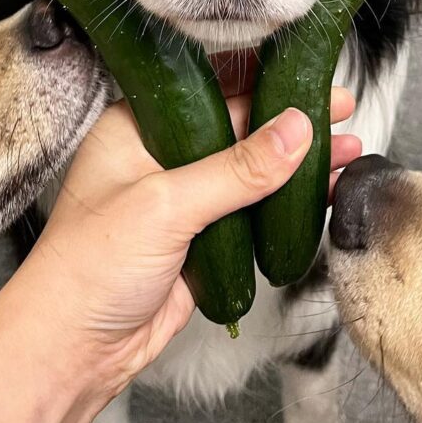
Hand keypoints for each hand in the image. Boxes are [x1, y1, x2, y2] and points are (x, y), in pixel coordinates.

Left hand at [23, 79, 360, 401]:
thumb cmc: (88, 268)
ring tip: (348, 148)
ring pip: (253, 170)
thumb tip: (296, 130)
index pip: (207, 87)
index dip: (260, 78)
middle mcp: (162, 155)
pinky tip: (323, 191)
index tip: (305, 73)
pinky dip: (290, 201)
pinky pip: (255, 210)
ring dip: (299, 161)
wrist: (73, 350)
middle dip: (291, 119)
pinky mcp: (205, 237)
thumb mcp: (165, 205)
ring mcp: (186, 198)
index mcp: (138, 127)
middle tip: (342, 107)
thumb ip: (236, 169)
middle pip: (239, 126)